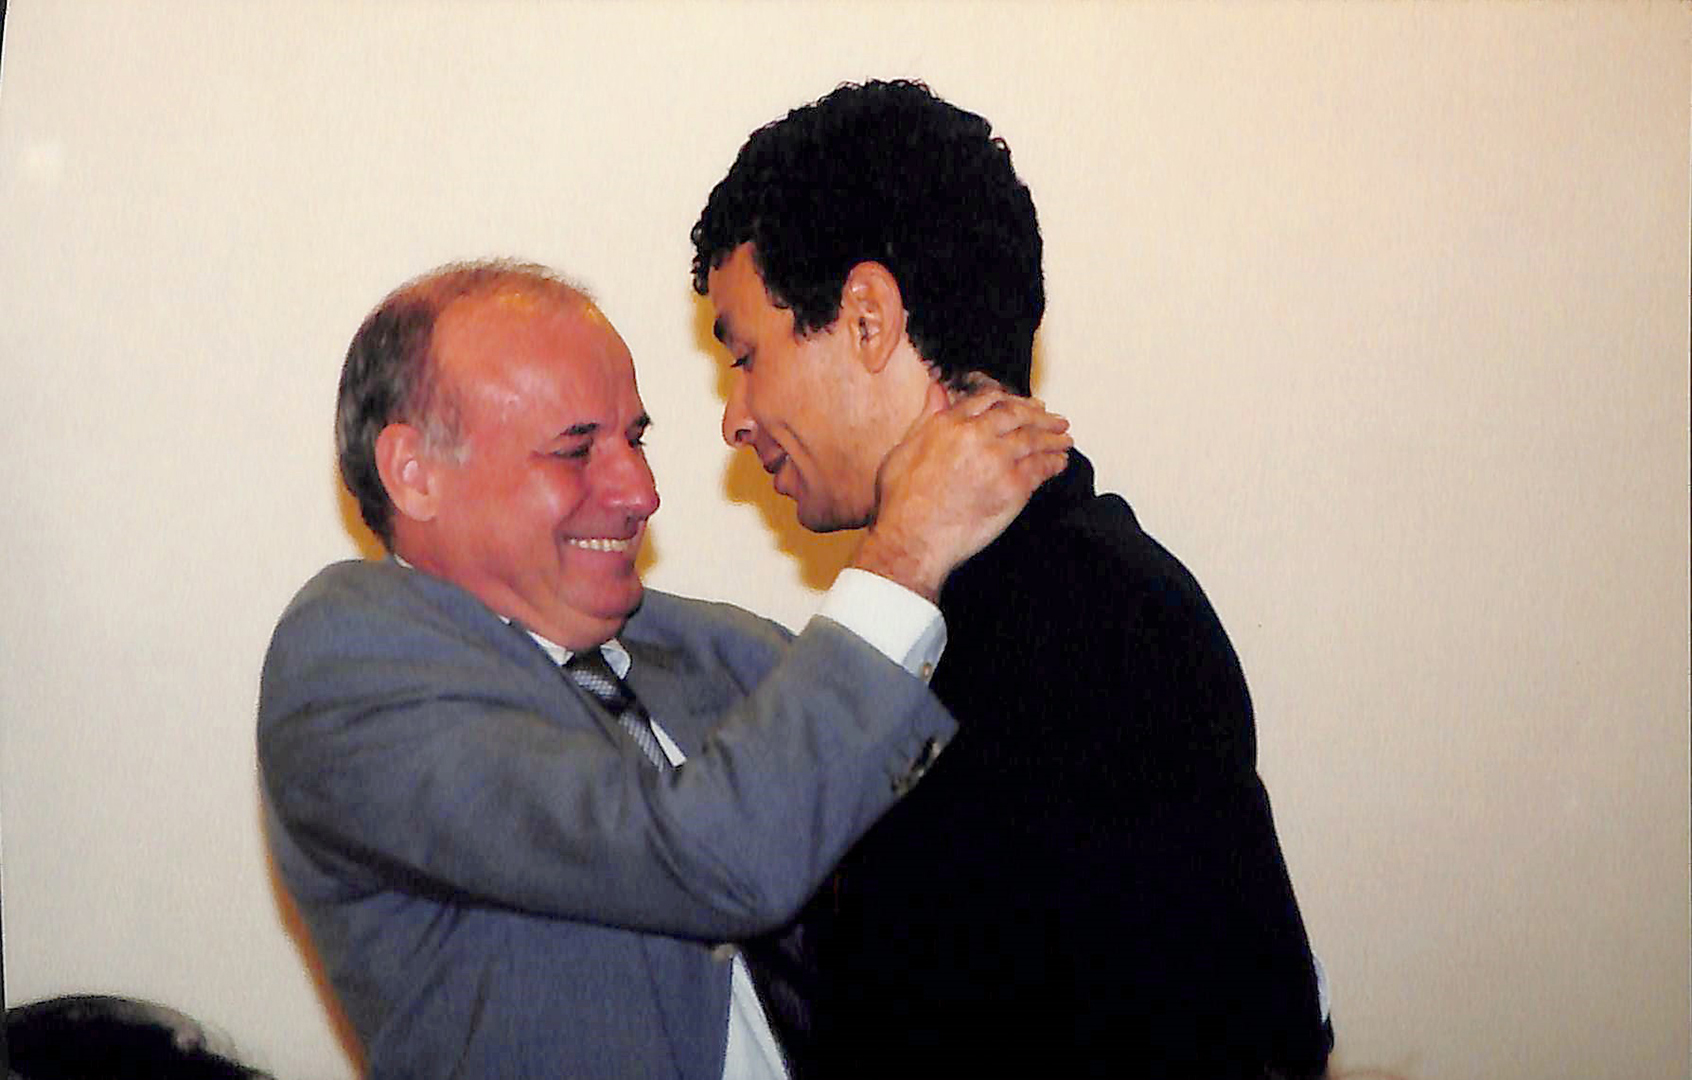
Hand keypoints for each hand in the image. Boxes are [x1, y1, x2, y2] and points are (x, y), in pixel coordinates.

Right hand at [852, 379, 1071, 601]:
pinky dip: (1054, 463)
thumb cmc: (902, 503)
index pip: (988, 401)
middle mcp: (976, 435)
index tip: (1021, 405)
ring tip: (1065, 438)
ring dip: (1053, 438)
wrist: (913, 538)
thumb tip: (937, 390)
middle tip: (1054, 420)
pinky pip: (1042, 468)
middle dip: (1039, 416)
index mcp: (949, 424)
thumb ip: (927, 417)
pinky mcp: (1014, 487)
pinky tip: (1060, 462)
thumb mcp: (903, 449)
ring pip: (1034, 440)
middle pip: (1017, 416)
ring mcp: (998, 460)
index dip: (1010, 401)